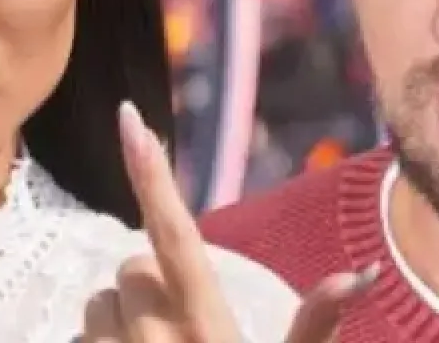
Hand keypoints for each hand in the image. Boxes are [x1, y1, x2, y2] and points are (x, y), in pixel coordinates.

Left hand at [80, 101, 377, 341]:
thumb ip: (316, 326)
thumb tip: (359, 274)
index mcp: (206, 325)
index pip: (175, 231)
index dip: (151, 171)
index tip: (126, 117)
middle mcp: (150, 336)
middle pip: (128, 267)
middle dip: (147, 286)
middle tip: (180, 328)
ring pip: (95, 304)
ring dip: (116, 321)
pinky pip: (78, 341)